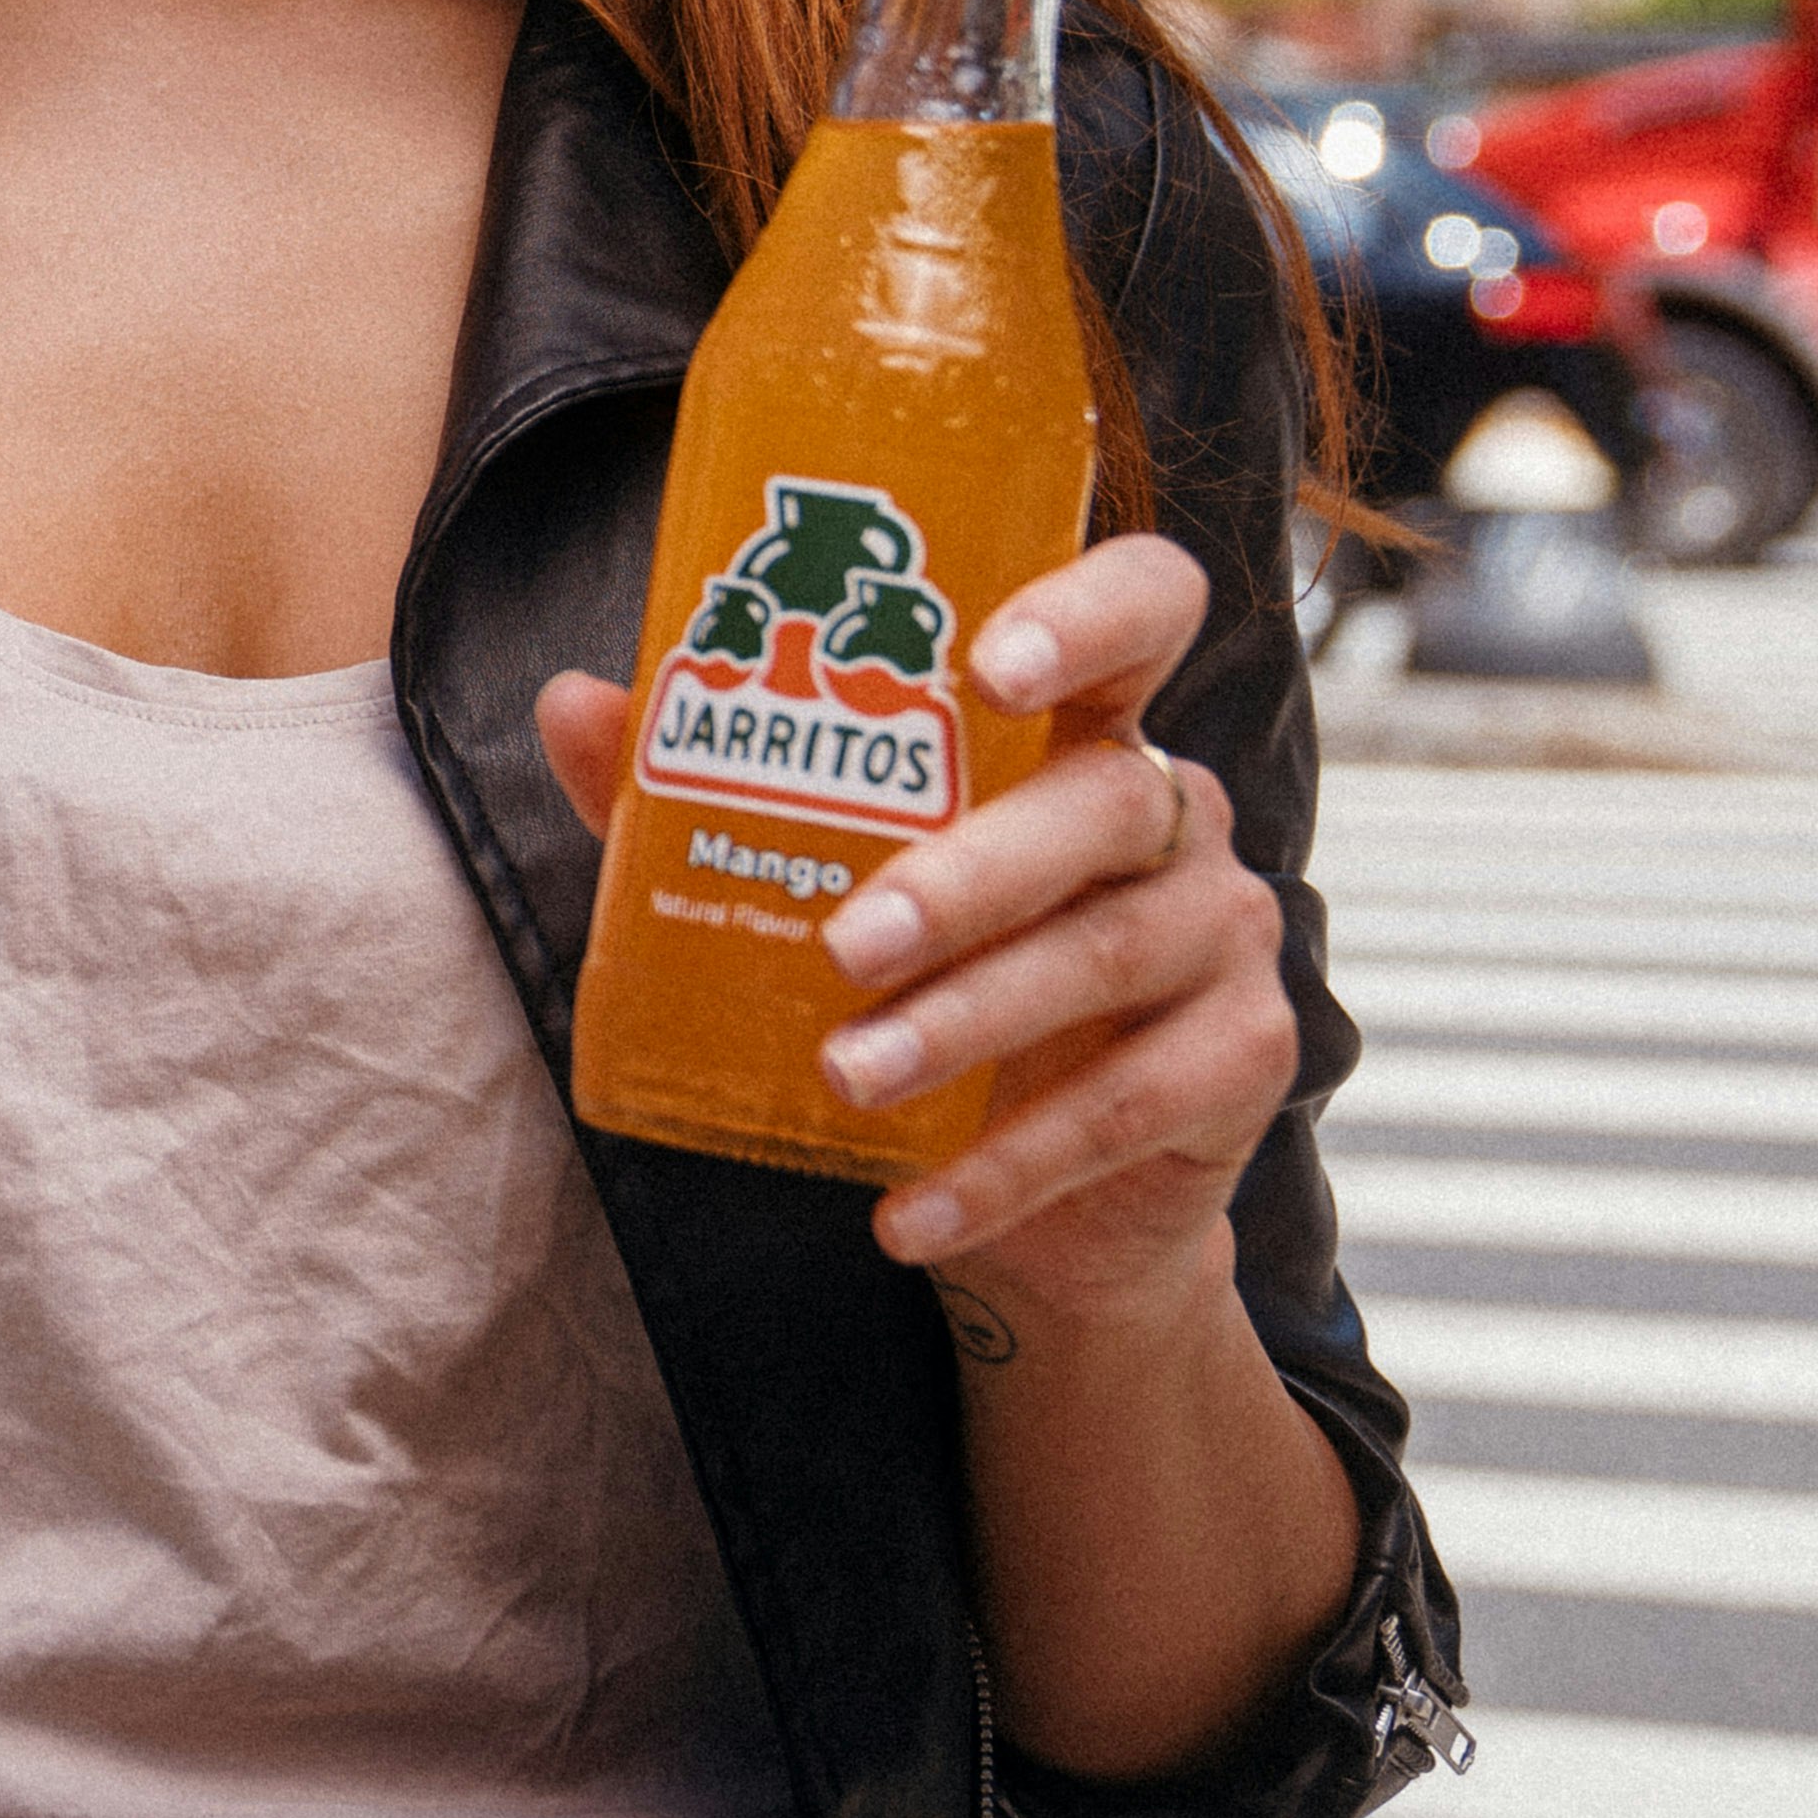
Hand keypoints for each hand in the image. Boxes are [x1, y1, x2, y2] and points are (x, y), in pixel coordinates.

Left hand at [533, 530, 1295, 1331]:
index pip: (1144, 606)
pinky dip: (1004, 1169)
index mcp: (1086, 726)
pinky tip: (905, 1212)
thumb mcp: (814, 878)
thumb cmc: (919, 984)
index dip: (1088, 611)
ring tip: (844, 1074)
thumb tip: (572, 703)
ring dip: (967, 1024)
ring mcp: (1226, 934)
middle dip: (971, 874)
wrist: (1038, 1196)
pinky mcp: (1244, 1063)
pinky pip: (1127, 1111)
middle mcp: (1175, 811)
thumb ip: (706, 789)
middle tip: (848, 943)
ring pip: (1109, 956)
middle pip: (1106, 803)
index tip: (990, 663)